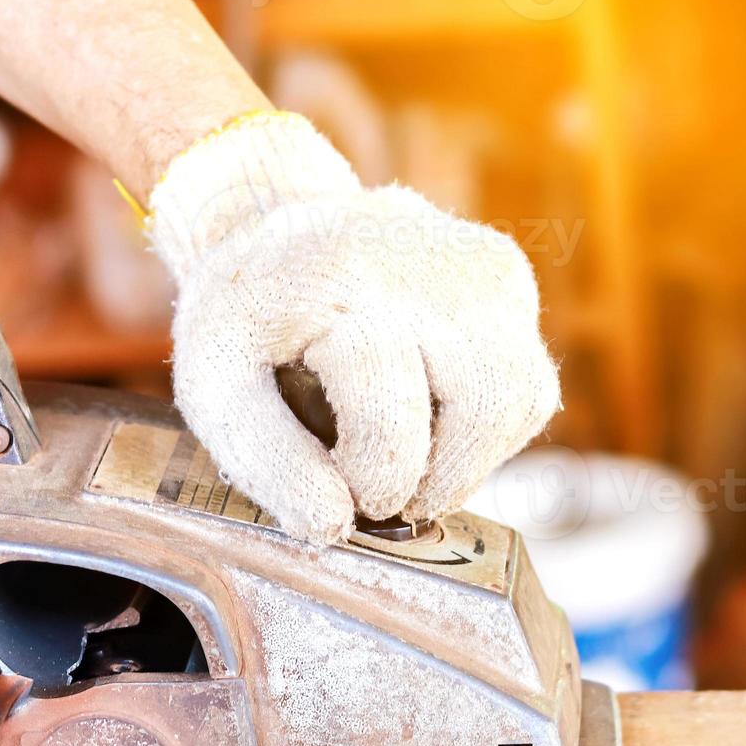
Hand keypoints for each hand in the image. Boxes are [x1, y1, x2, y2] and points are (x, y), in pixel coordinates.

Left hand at [147, 112, 560, 543]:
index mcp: (341, 281)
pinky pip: (529, 384)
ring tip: (410, 464)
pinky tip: (433, 419)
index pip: (392, 421)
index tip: (340, 492)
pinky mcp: (506, 276)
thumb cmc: (249, 317)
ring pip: (520, 400)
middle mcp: (425, 262)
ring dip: (470, 462)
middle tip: (382, 491)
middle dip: (433, 479)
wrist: (279, 220)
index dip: (371, 481)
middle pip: (480, 409)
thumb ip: (264, 461)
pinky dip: (489, 429)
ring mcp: (477, 264)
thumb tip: (334, 525)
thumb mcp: (216, 384)